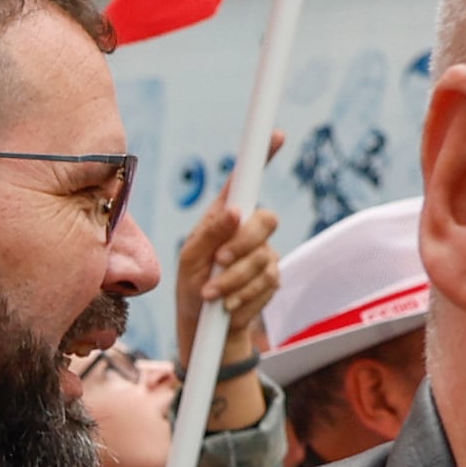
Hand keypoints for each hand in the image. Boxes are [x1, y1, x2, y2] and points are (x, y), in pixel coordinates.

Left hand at [169, 153, 283, 427]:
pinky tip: (228, 307)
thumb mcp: (189, 263)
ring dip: (234, 281)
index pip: (245, 182)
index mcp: (224, 218)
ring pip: (264, 259)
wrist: (205, 333)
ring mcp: (265, 253)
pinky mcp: (273, 278)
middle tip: (217, 264)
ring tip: (212, 297)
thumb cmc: (190, 291)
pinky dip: (243, 298)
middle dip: (242, 246)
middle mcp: (248, 230)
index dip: (263, 155)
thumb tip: (235, 211)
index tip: (277, 134)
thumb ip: (208, 236)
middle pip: (266, 220)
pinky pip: (267, 284)